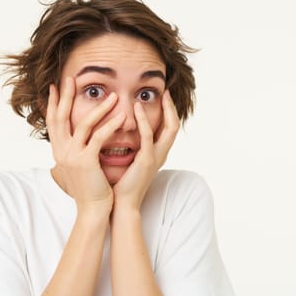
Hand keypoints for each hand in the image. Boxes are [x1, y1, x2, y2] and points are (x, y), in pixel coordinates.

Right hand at [46, 77, 125, 214]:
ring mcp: (72, 156)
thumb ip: (75, 148)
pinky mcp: (86, 161)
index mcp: (58, 150)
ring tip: (113, 96)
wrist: (92, 209)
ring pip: (83, 123)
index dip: (54, 103)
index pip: (53, 120)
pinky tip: (121, 117)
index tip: (56, 86)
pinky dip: (110, 125)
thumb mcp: (78, 164)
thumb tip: (77, 136)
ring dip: (99, 107)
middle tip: (71, 78)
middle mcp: (61, 151)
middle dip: (66, 96)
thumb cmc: (90, 187)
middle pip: (61, 116)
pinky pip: (98, 137)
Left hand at [112, 90, 179, 210]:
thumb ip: (132, 146)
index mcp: (157, 153)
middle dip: (172, 107)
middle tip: (167, 91)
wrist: (120, 204)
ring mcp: (155, 157)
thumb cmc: (121, 183)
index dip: (169, 112)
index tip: (163, 96)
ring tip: (160, 95)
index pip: (169, 128)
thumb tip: (123, 132)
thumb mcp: (130, 160)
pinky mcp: (146, 160)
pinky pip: (148, 136)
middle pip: (175, 125)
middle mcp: (161, 154)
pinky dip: (144, 120)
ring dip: (166, 110)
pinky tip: (137, 108)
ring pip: (169, 128)